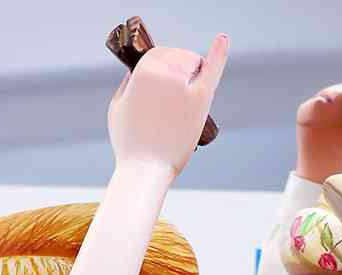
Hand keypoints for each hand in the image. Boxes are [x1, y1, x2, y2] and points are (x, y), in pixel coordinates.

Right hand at [108, 34, 228, 178]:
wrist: (146, 168)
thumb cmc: (129, 142)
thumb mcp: (117, 105)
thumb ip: (128, 83)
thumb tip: (138, 70)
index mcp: (142, 71)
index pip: (159, 54)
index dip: (163, 67)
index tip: (163, 83)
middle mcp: (164, 73)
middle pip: (179, 57)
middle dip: (179, 70)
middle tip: (173, 99)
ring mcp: (184, 86)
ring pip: (195, 63)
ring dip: (193, 71)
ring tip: (185, 96)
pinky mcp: (201, 100)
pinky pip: (213, 70)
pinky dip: (219, 53)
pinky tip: (223, 39)